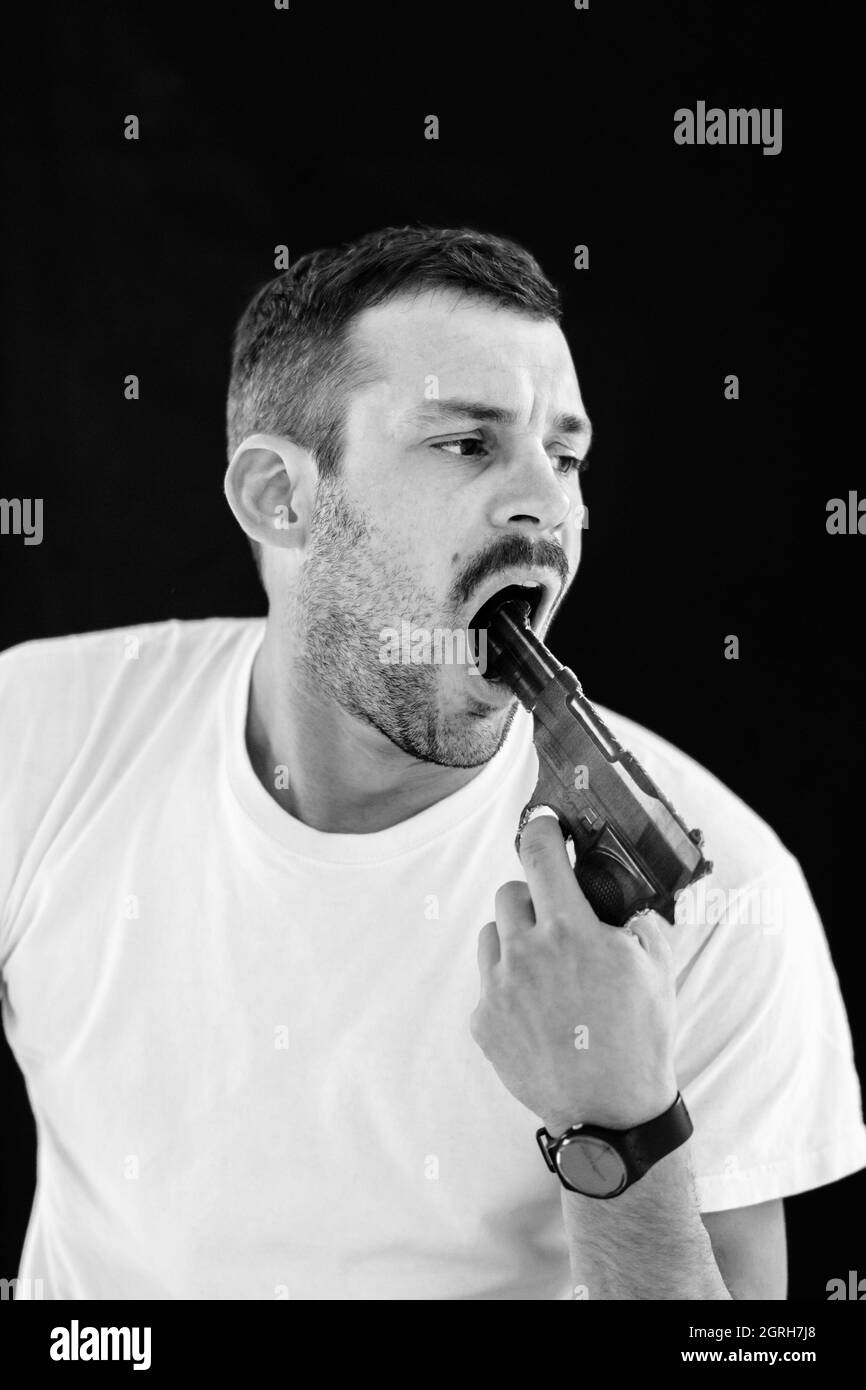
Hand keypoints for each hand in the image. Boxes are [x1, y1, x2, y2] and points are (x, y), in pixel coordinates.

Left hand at [469, 810, 678, 1134]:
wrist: (611, 1112)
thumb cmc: (640, 1037)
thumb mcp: (658, 968)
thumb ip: (640, 922)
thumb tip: (623, 901)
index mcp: (570, 930)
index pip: (539, 854)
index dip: (540, 831)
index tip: (544, 826)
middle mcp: (526, 953)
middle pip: (509, 892)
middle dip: (533, 898)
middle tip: (556, 922)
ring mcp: (498, 989)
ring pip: (492, 934)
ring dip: (514, 940)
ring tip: (545, 970)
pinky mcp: (482, 1021)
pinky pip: (487, 982)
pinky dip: (507, 986)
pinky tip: (537, 1011)